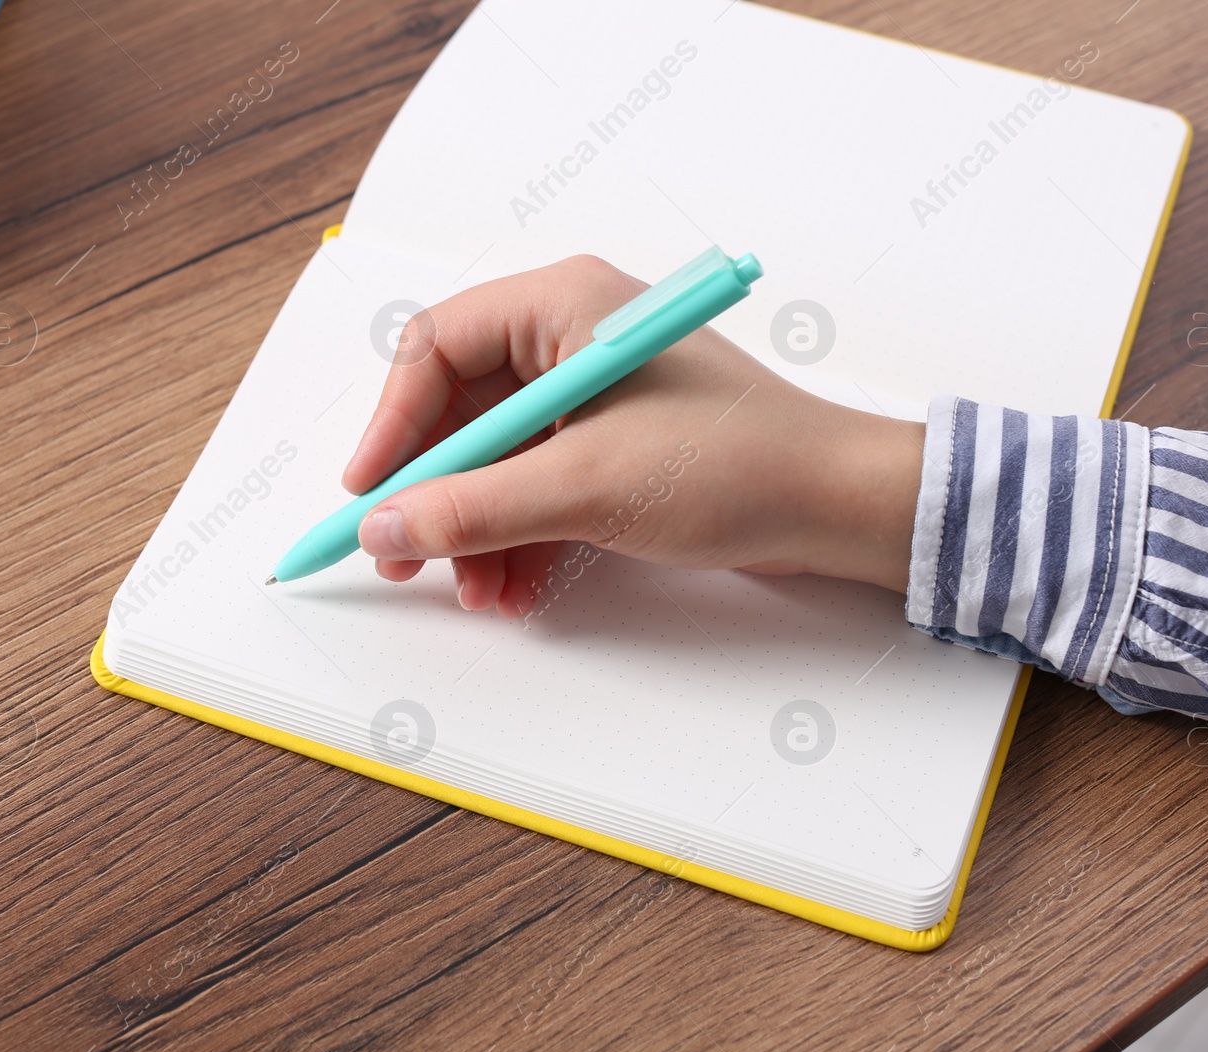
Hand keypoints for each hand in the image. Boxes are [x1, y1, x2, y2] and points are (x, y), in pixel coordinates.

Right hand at [343, 255, 924, 616]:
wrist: (838, 505)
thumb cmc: (735, 464)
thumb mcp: (584, 488)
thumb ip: (472, 509)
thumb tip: (384, 525)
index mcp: (564, 305)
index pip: (436, 349)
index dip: (392, 426)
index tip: (369, 495)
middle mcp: (575, 337)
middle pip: (463, 409)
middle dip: (435, 491)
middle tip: (403, 555)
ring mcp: (599, 393)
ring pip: (501, 456)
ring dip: (478, 526)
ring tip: (475, 590)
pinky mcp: (620, 443)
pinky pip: (542, 481)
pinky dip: (522, 534)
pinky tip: (516, 589)